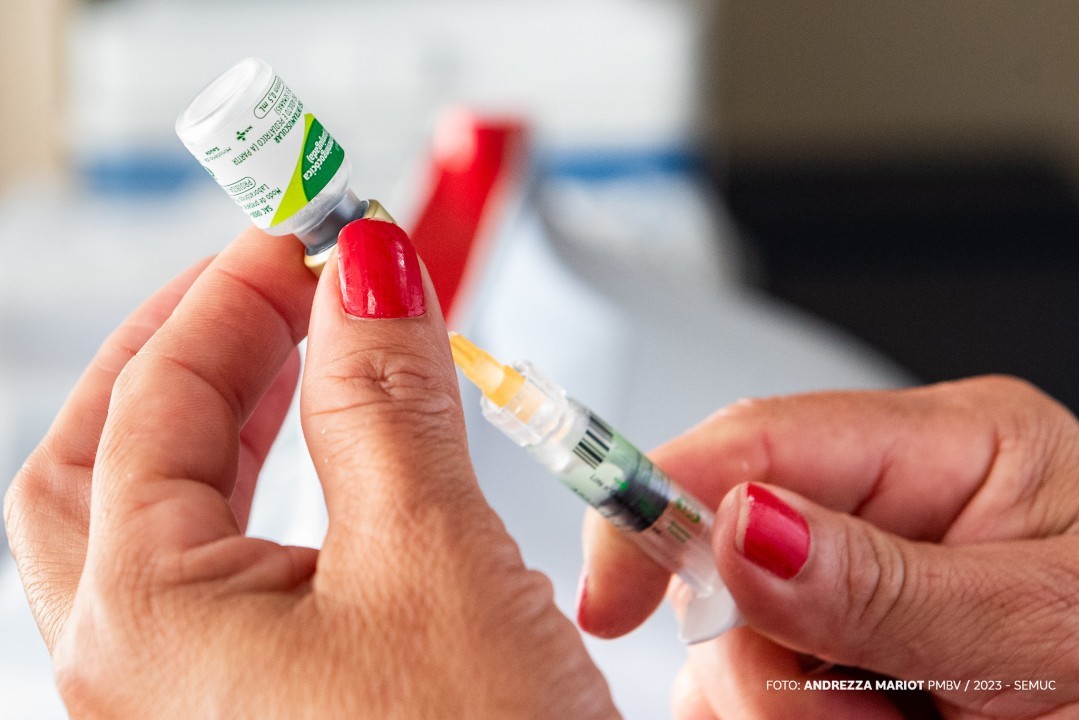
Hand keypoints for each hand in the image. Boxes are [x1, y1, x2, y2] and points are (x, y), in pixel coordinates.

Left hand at [5, 221, 617, 717]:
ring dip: (226, 416)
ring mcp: (193, 701)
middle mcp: (138, 671)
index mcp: (146, 623)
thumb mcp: (431, 558)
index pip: (163, 394)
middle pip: (112, 456)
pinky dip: (268, 493)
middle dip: (190, 346)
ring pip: (161, 520)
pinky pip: (226, 576)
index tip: (310, 229)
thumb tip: (367, 275)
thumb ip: (387, 401)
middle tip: (272, 278)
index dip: (240, 291)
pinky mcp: (262, 716)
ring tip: (301, 351)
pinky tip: (333, 476)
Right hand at [580, 377, 1078, 718]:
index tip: (614, 600)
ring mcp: (869, 583)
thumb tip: (739, 525)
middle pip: (731, 553)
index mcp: (949, 449)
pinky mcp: (856, 647)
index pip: (755, 439)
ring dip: (783, 704)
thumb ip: (886, 582)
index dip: (659, 502)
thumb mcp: (1043, 627)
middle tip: (857, 715)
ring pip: (738, 635)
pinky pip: (764, 683)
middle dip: (758, 651)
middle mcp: (894, 506)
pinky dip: (787, 718)